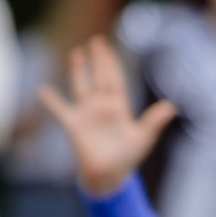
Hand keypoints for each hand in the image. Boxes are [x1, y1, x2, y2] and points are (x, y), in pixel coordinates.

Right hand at [38, 36, 177, 196]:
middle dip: (98, 60)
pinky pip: (60, 110)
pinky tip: (43, 90)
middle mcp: (102, 107)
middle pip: (99, 78)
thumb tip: (172, 106)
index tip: (109, 48)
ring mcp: (86, 114)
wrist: (109, 176)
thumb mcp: (142, 138)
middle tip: (97, 41)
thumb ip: (154, 121)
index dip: (112, 64)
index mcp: (118, 108)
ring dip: (78, 71)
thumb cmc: (127, 158)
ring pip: (81, 87)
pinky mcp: (73, 125)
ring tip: (76, 53)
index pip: (115, 80)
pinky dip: (51, 101)